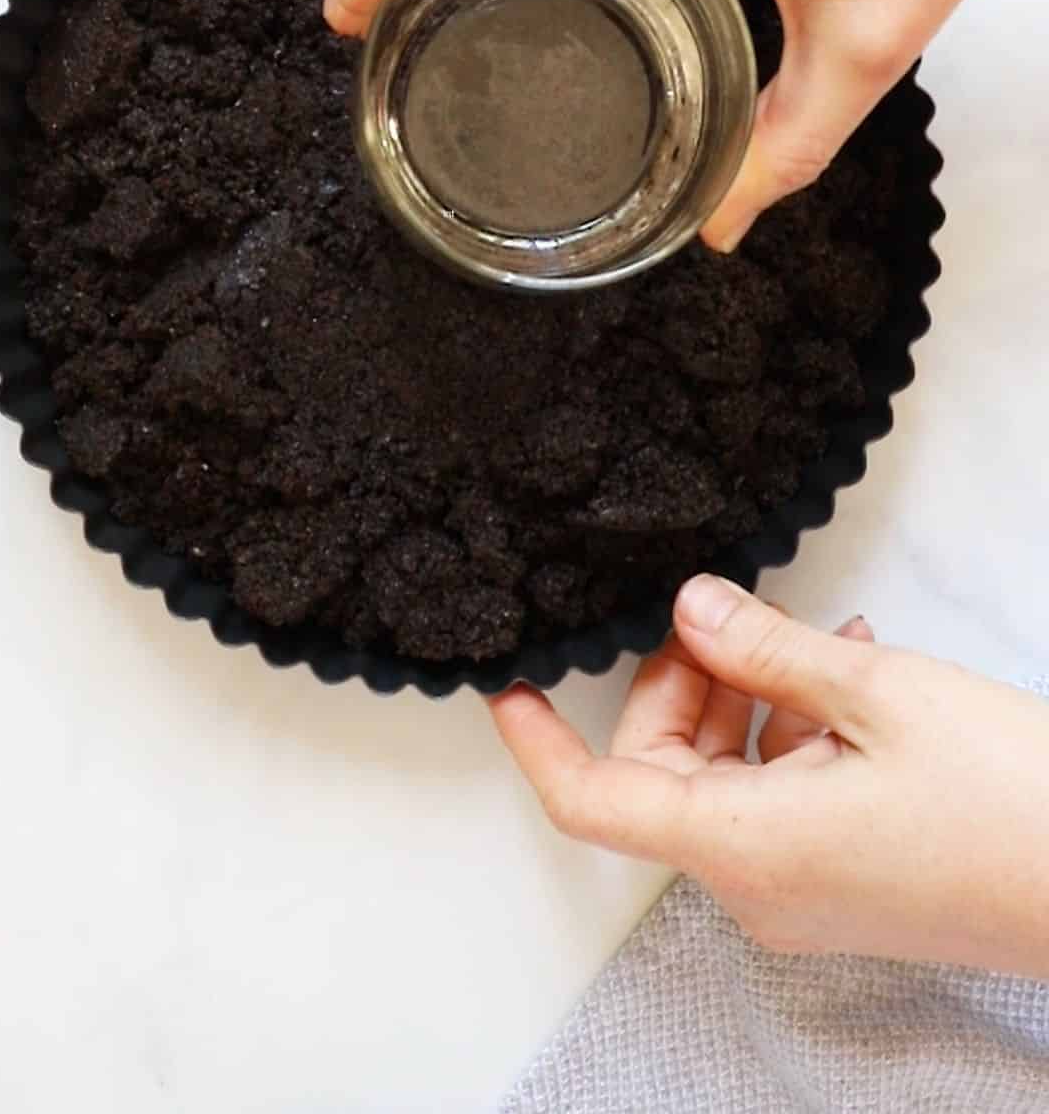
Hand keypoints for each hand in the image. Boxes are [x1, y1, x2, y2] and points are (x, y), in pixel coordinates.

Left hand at [491, 577, 1048, 973]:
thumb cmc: (1006, 799)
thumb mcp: (875, 694)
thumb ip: (765, 648)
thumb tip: (689, 608)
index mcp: (743, 847)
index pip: (593, 800)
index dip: (537, 741)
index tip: (507, 686)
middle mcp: (757, 886)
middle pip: (661, 776)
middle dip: (679, 685)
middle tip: (721, 616)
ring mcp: (802, 896)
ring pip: (722, 783)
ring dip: (746, 702)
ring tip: (813, 640)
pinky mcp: (845, 888)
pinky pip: (778, 803)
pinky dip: (792, 736)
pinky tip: (846, 677)